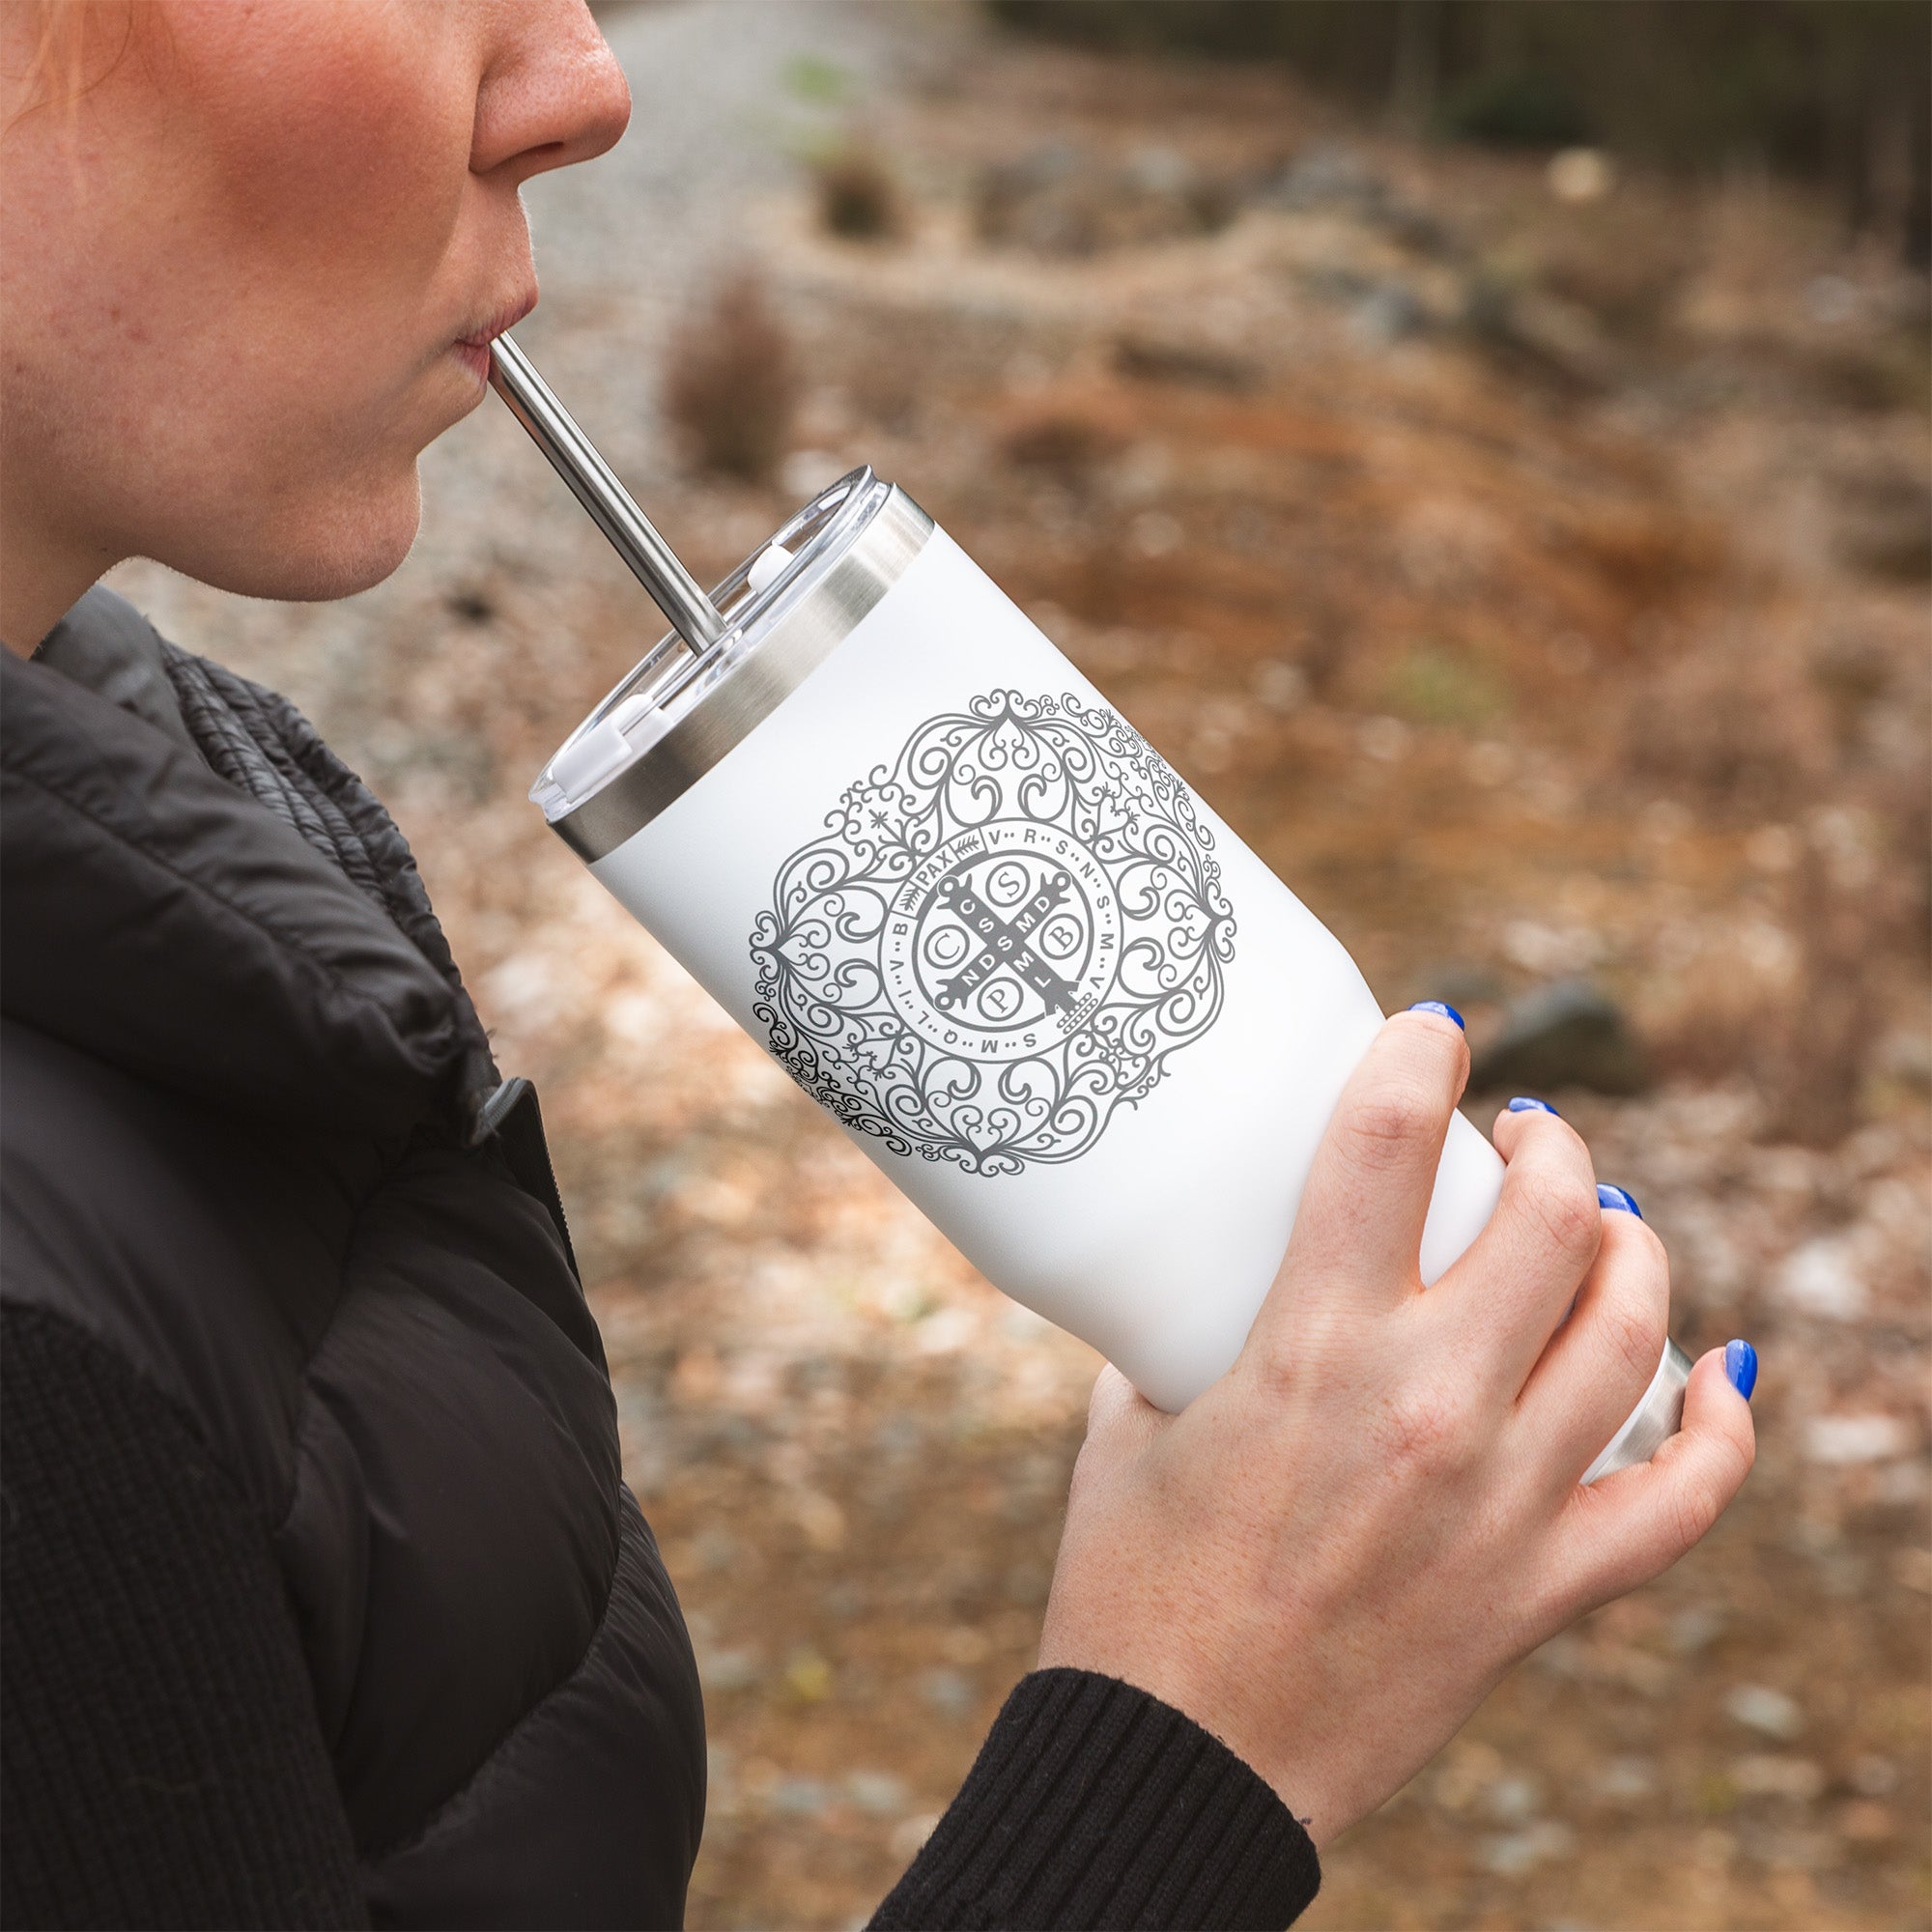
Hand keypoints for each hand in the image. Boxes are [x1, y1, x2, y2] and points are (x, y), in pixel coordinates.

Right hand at [1036, 1007, 1754, 1844]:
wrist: (1176, 1766)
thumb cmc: (1128, 1585)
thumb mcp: (1133, 1421)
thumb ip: (1190, 1329)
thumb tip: (1221, 1270)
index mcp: (1308, 1351)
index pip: (1385, 1145)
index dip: (1417, 1055)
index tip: (1430, 1029)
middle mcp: (1424, 1409)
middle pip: (1549, 1219)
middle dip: (1553, 1146)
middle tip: (1526, 1135)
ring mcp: (1500, 1504)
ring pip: (1632, 1333)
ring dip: (1632, 1250)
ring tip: (1604, 1223)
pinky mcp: (1542, 1592)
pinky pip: (1682, 1501)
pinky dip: (1721, 1427)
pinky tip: (1720, 1371)